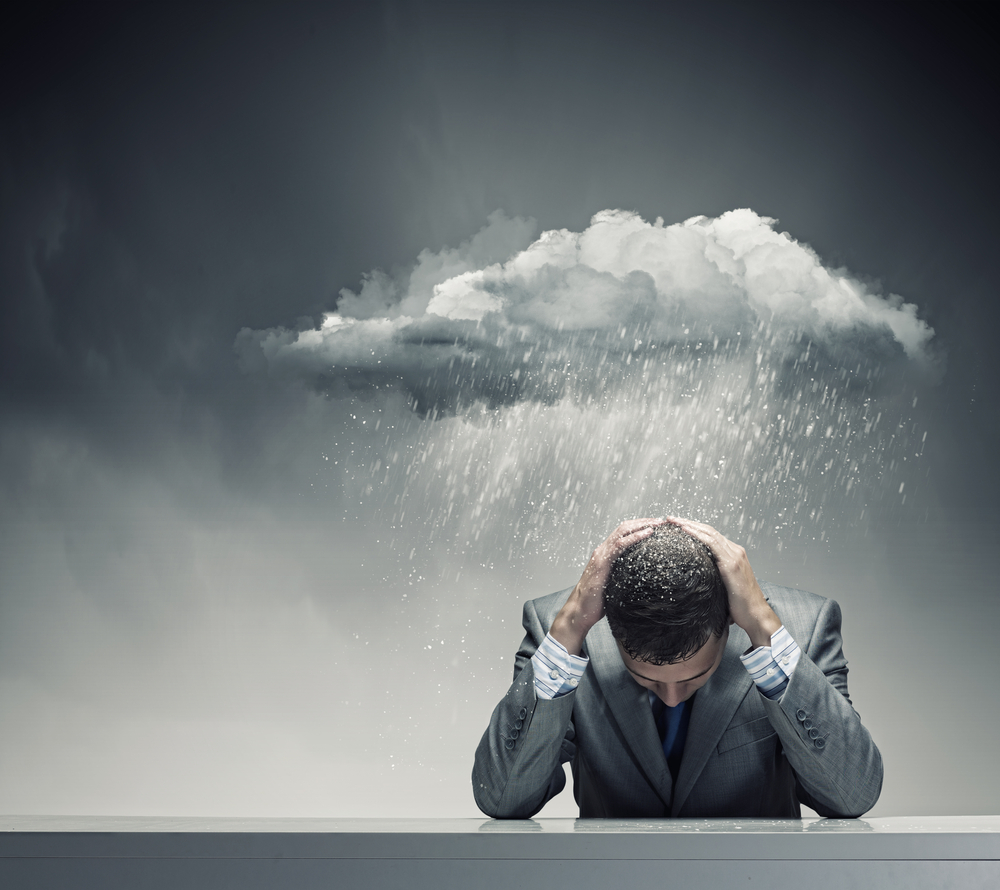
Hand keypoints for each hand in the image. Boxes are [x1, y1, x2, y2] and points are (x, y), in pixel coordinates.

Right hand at [550, 518, 666, 654]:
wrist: (579, 612)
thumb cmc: (597, 602)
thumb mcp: (615, 585)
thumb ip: (625, 577)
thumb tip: (643, 581)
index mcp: (605, 554)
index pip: (623, 533)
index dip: (639, 526)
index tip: (656, 526)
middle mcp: (602, 550)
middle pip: (624, 528)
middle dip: (644, 521)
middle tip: (662, 521)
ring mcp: (601, 556)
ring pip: (622, 531)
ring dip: (641, 525)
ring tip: (657, 524)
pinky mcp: (602, 563)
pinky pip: (620, 545)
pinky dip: (634, 537)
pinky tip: (647, 533)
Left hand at [665, 517, 780, 650]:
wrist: (756, 616)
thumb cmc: (741, 605)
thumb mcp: (724, 586)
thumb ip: (713, 577)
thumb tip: (696, 580)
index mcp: (734, 555)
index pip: (710, 536)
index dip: (694, 529)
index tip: (677, 526)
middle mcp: (735, 551)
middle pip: (708, 530)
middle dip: (688, 522)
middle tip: (670, 519)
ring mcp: (735, 556)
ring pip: (709, 533)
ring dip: (689, 525)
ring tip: (673, 521)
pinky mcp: (732, 564)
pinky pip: (712, 543)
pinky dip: (697, 534)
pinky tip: (685, 530)